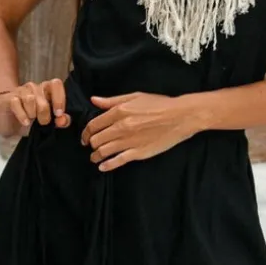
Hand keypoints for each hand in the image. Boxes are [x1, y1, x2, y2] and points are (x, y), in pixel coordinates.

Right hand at [0, 79, 71, 139]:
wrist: (7, 120)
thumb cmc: (30, 118)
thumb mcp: (48, 122)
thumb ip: (61, 121)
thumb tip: (63, 120)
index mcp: (47, 90)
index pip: (56, 84)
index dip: (59, 99)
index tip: (58, 114)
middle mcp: (35, 87)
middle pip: (44, 96)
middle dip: (45, 113)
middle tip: (43, 122)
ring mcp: (21, 91)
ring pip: (31, 98)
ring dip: (33, 113)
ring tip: (31, 120)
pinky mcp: (9, 98)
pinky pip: (17, 103)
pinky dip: (22, 115)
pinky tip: (25, 122)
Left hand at [81, 91, 200, 171]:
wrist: (180, 116)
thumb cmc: (159, 104)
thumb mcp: (135, 97)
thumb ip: (112, 101)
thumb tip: (94, 100)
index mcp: (119, 112)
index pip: (94, 124)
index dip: (85, 132)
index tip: (85, 136)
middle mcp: (121, 127)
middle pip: (96, 139)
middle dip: (90, 144)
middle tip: (91, 146)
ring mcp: (129, 141)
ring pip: (104, 151)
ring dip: (96, 156)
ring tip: (95, 157)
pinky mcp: (139, 153)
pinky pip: (118, 161)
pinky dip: (107, 165)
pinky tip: (103, 167)